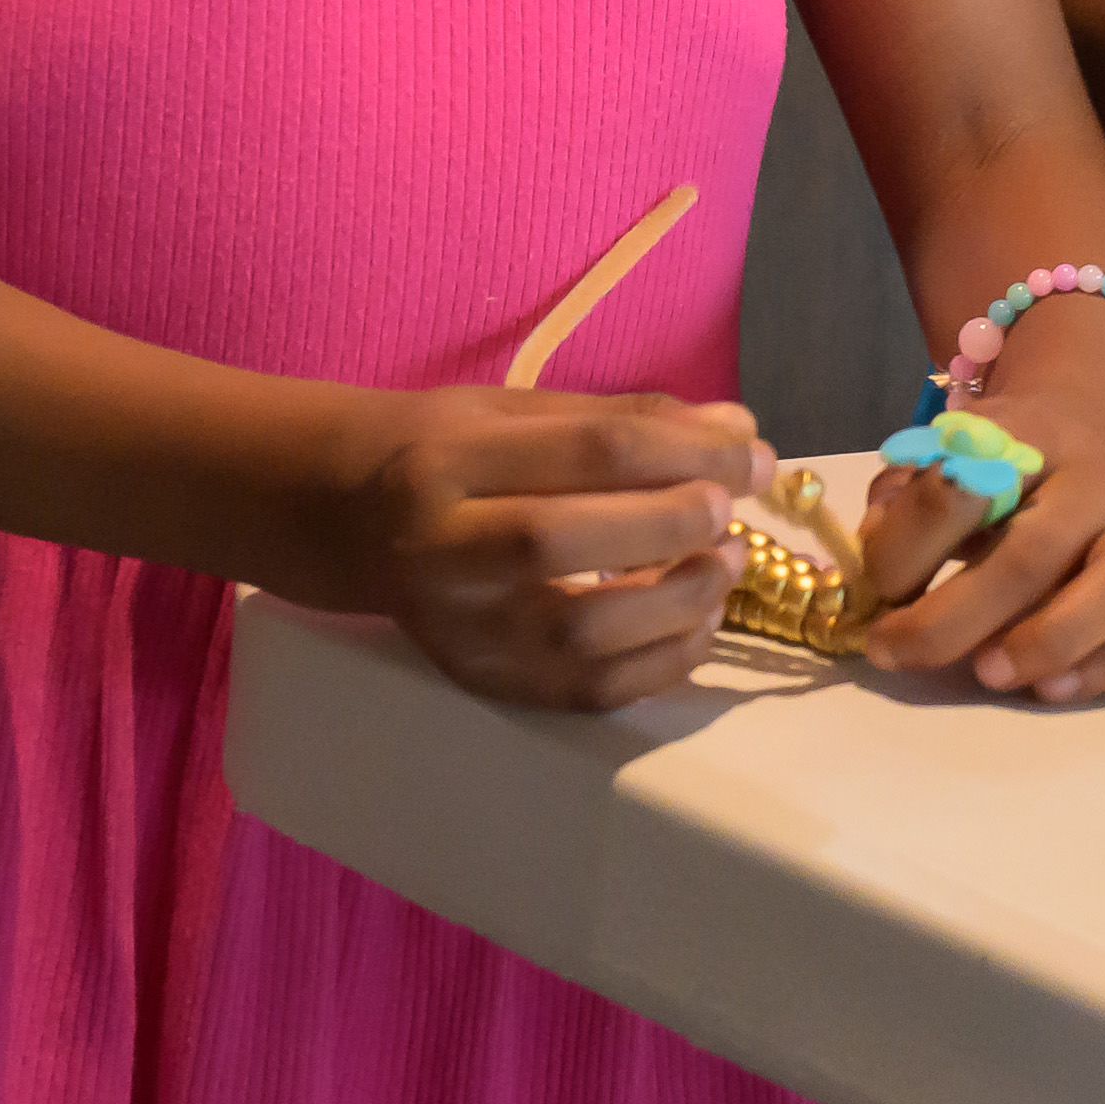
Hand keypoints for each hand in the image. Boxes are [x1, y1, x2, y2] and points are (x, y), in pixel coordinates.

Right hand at [327, 386, 762, 711]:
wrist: (349, 520)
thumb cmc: (449, 452)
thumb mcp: (522, 411)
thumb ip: (629, 420)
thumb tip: (741, 432)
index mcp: (449, 462)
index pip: (587, 453)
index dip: (689, 454)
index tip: (754, 455)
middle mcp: (441, 549)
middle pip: (564, 541)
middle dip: (673, 524)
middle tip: (730, 508)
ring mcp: (456, 628)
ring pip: (576, 633)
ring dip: (678, 601)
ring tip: (724, 563)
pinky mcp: (480, 681)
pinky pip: (582, 692)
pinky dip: (660, 663)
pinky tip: (698, 620)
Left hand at [855, 291, 1104, 703]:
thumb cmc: (1007, 459)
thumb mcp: (951, 451)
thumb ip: (907, 498)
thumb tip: (875, 563)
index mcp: (1028, 435)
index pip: (965, 485)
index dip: (907, 544)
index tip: (877, 590)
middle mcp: (1095, 479)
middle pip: (1037, 549)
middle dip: (955, 615)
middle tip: (897, 652)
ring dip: (1052, 638)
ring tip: (988, 674)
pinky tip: (1050, 689)